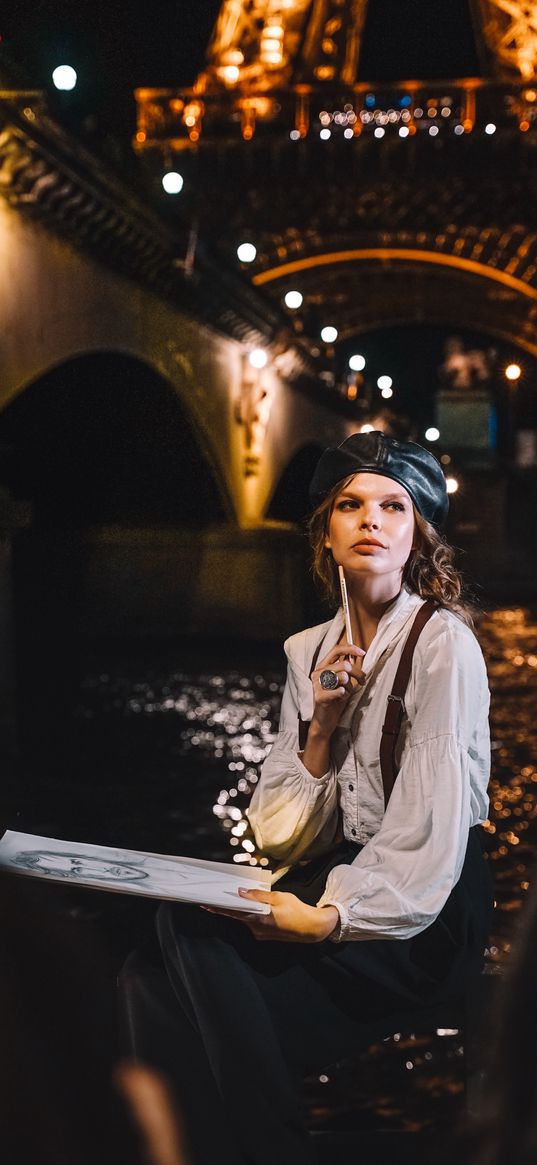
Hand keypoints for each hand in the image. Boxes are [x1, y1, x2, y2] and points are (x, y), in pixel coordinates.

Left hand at [202, 889, 339, 943]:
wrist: (312, 928)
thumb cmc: (297, 910)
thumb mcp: (278, 897)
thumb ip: (258, 896)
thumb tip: (240, 892)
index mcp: (259, 919)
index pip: (233, 912)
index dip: (219, 908)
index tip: (206, 904)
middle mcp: (257, 929)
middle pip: (236, 916)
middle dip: (224, 908)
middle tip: (211, 900)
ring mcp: (260, 934)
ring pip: (244, 919)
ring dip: (237, 910)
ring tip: (228, 899)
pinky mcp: (265, 934)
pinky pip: (251, 922)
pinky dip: (247, 914)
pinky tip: (247, 906)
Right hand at [310, 641, 364, 738]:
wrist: (325, 721)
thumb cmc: (334, 701)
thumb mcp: (343, 682)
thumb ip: (348, 668)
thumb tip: (358, 655)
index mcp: (323, 667)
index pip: (336, 650)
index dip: (350, 648)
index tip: (362, 652)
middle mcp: (318, 673)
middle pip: (344, 664)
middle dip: (358, 673)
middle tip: (362, 681)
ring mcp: (317, 685)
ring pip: (342, 676)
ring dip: (350, 686)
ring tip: (346, 693)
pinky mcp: (319, 697)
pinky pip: (338, 690)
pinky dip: (344, 694)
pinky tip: (342, 697)